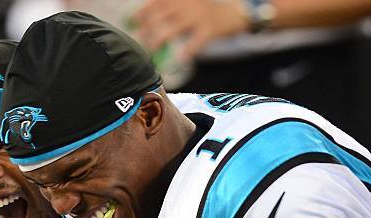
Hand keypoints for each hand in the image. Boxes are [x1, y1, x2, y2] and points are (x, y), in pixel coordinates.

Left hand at [132, 0, 248, 60]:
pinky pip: (195, 42)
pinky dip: (187, 51)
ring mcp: (199, 16)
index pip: (158, 2)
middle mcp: (188, 4)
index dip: (144, 11)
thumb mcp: (192, 2)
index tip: (132, 20)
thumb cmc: (211, 9)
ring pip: (174, 28)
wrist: (238, 11)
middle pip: (162, 16)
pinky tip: (179, 59)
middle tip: (139, 39)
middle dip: (148, 28)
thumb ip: (176, 7)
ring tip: (151, 50)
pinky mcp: (210, 29)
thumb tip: (154, 22)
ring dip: (160, 39)